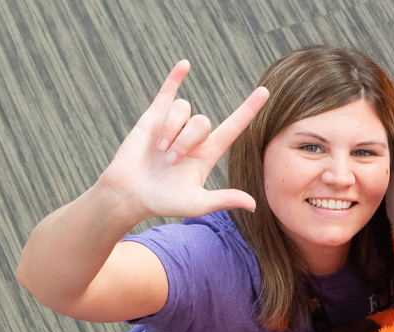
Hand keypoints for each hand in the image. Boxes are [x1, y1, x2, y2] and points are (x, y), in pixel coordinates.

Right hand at [94, 61, 270, 219]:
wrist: (128, 194)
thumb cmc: (162, 202)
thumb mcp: (196, 204)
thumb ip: (222, 200)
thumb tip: (253, 204)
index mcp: (206, 154)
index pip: (233, 127)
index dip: (248, 110)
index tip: (264, 91)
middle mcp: (192, 137)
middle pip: (202, 122)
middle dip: (185, 140)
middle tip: (171, 161)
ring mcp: (173, 125)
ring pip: (183, 109)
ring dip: (171, 129)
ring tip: (159, 150)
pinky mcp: (153, 118)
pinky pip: (167, 92)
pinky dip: (175, 78)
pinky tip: (185, 65)